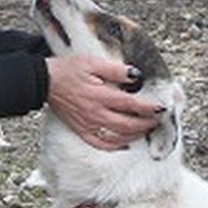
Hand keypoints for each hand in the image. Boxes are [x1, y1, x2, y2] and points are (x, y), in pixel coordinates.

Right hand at [45, 55, 162, 149]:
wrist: (45, 82)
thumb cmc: (68, 70)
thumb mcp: (92, 62)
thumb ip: (115, 70)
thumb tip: (135, 75)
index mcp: (100, 96)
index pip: (131, 105)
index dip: (148, 107)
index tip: (162, 107)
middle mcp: (95, 113)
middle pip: (128, 124)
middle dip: (146, 123)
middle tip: (158, 119)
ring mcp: (88, 125)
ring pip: (118, 136)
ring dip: (135, 134)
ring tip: (146, 128)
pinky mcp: (81, 130)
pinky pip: (101, 144)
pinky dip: (116, 145)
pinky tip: (125, 141)